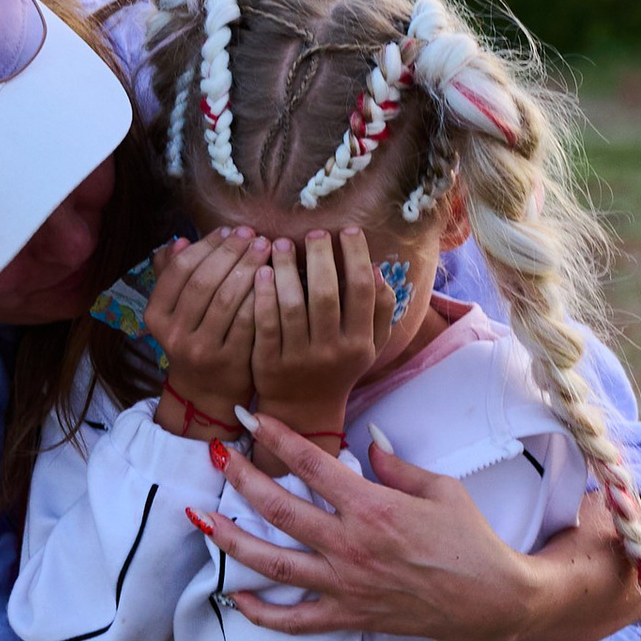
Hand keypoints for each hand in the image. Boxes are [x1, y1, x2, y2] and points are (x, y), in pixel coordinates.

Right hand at [144, 229, 260, 430]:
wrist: (206, 394)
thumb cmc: (194, 340)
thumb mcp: (175, 312)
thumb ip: (173, 276)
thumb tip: (180, 240)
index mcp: (156, 316)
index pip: (180, 269)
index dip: (206, 245)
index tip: (229, 229)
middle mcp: (174, 334)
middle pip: (204, 280)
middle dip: (231, 251)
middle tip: (252, 234)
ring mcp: (202, 350)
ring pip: (227, 298)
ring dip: (249, 267)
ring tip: (266, 247)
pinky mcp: (229, 362)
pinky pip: (248, 320)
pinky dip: (261, 295)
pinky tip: (274, 277)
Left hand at [191, 417, 539, 640]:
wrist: (492, 600)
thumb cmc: (470, 540)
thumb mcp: (440, 489)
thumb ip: (396, 465)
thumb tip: (367, 440)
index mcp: (372, 506)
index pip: (311, 462)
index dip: (276, 435)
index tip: (251, 416)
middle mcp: (350, 545)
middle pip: (279, 507)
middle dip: (240, 477)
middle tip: (216, 454)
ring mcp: (345, 584)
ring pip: (273, 563)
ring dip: (230, 540)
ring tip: (200, 519)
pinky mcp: (349, 616)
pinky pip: (294, 620)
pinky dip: (259, 612)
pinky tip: (232, 596)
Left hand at [249, 230, 385, 439]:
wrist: (304, 410)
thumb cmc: (340, 367)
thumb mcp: (370, 345)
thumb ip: (381, 310)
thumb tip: (377, 270)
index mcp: (360, 343)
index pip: (362, 290)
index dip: (356, 255)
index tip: (348, 230)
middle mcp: (332, 351)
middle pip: (326, 294)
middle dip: (320, 256)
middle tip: (313, 232)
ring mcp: (299, 359)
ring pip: (292, 306)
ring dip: (285, 269)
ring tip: (279, 243)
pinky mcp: (269, 363)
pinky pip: (264, 323)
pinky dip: (262, 294)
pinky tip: (260, 271)